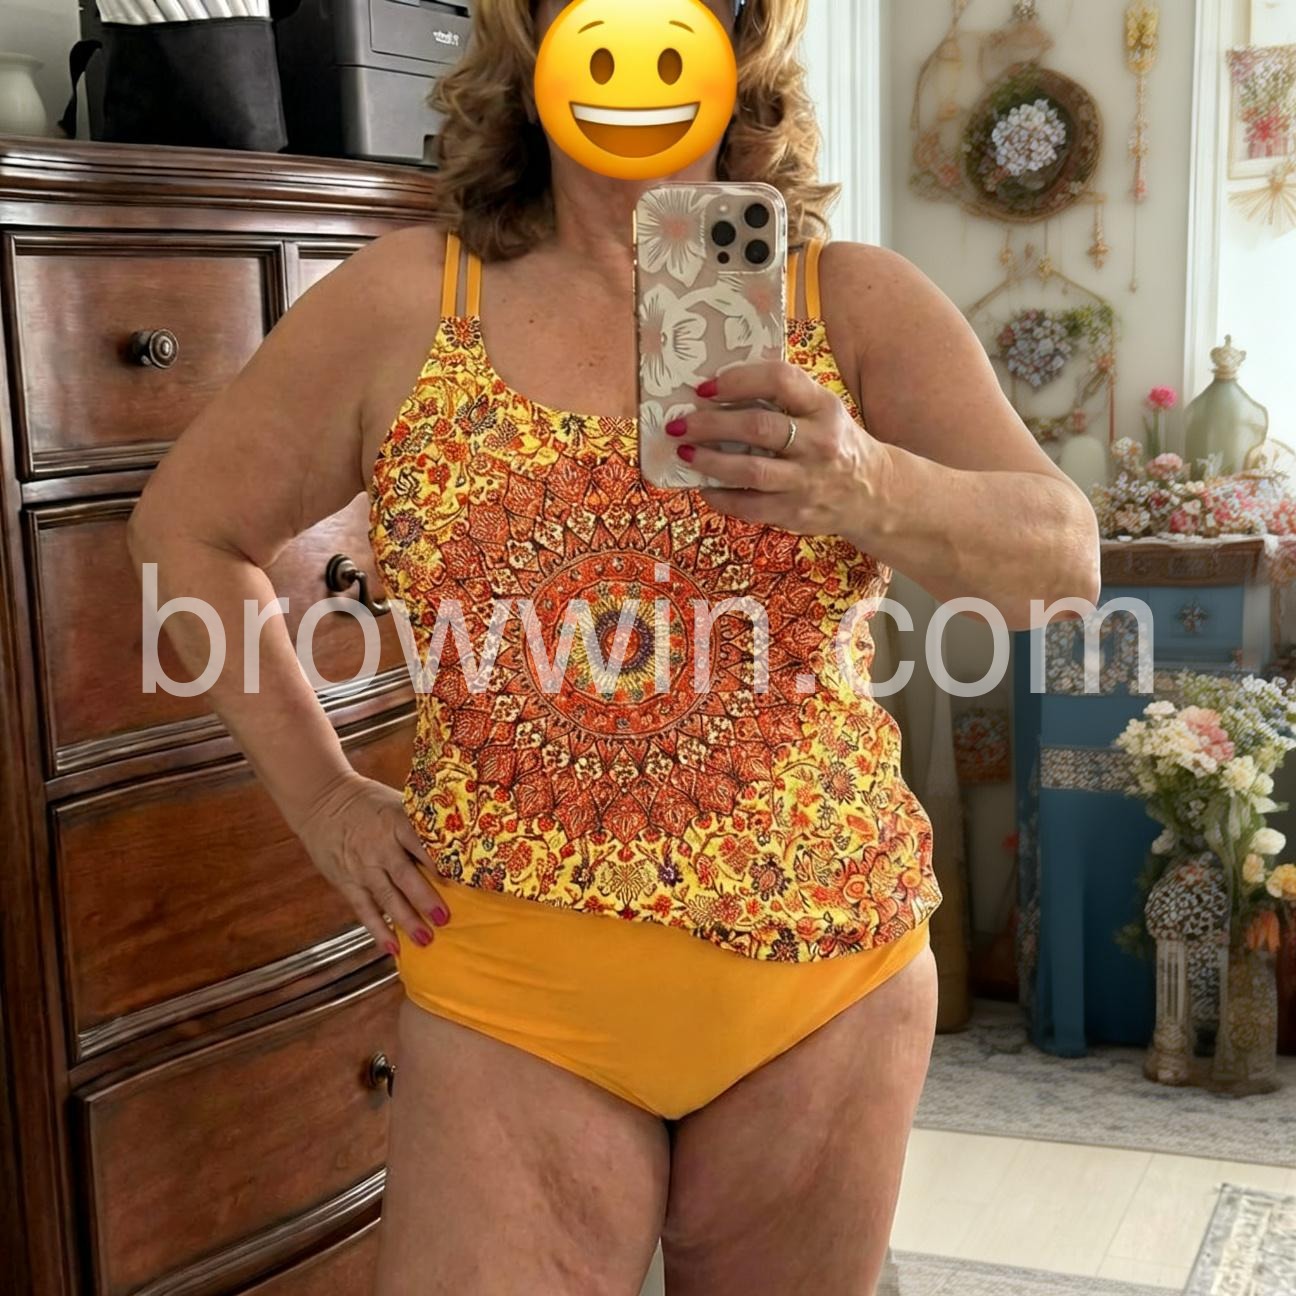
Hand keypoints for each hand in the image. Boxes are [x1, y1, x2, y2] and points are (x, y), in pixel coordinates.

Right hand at [294, 770, 449, 955]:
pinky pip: (364, 909)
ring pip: (386, 896)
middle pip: (405, 875)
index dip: (438, 863)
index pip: (420, 844)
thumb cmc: (370, 803)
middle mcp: (380, 846)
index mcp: (396, 822)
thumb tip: (459, 840)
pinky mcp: (347, 882)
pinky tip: (392, 948)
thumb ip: (420, 824)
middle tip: (444, 918)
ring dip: (405, 920)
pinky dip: (378, 929)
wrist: (322, 801)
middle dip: (425, 898)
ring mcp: (362, 866)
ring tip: (425, 939)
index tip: (459, 881)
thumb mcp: (397, 803)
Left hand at [668, 363, 891, 540]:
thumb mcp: (822, 411)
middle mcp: (820, 443)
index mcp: (824, 407)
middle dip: (710, 424)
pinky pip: (749, 506)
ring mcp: (808, 481)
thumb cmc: (835, 443)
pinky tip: (704, 486)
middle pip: (758, 427)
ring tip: (685, 452)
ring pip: (750, 470)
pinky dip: (721, 497)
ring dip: (710, 461)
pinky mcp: (796, 513)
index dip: (738, 380)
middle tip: (679, 424)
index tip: (705, 388)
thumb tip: (716, 392)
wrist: (873, 492)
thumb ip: (784, 399)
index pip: (780, 380)